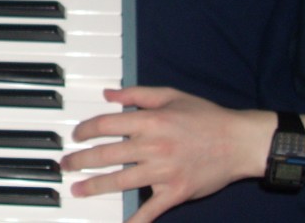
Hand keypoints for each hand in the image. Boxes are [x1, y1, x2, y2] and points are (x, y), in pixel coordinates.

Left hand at [60, 87, 274, 221]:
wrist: (238, 142)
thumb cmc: (206, 117)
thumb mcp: (171, 96)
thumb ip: (137, 95)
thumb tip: (108, 94)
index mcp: (151, 120)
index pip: (106, 125)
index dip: (85, 130)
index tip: (76, 136)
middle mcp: (153, 146)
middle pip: (106, 154)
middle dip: (80, 161)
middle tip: (66, 165)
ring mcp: (164, 171)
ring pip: (120, 181)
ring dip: (95, 187)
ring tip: (78, 190)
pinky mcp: (175, 192)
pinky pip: (150, 209)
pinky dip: (135, 220)